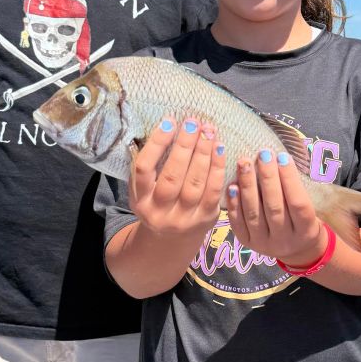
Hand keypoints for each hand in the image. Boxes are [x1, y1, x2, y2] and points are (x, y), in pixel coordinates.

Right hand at [129, 118, 225, 238]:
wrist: (171, 240)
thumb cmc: (157, 203)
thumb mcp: (142, 190)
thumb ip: (148, 165)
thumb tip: (164, 128)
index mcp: (140, 201)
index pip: (144, 169)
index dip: (156, 144)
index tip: (169, 122)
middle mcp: (160, 212)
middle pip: (173, 176)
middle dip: (184, 146)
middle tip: (193, 122)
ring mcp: (184, 218)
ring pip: (195, 183)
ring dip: (203, 153)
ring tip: (208, 130)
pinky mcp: (206, 219)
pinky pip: (214, 191)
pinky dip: (218, 168)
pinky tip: (220, 148)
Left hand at [226, 150, 325, 264]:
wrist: (294, 248)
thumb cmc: (301, 219)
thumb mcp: (308, 207)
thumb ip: (295, 188)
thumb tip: (279, 158)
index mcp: (305, 230)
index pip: (298, 203)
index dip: (290, 180)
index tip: (282, 156)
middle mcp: (285, 240)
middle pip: (274, 207)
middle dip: (267, 178)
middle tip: (262, 154)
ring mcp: (264, 243)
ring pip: (254, 214)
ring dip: (247, 186)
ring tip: (244, 163)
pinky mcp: (247, 243)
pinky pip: (238, 223)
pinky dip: (234, 203)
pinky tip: (232, 185)